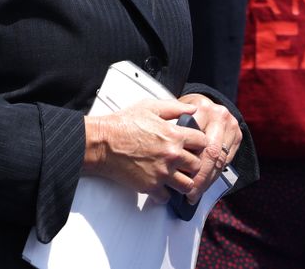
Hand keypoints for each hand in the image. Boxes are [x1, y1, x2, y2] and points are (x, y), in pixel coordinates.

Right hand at [83, 98, 212, 200]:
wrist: (102, 143)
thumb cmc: (123, 124)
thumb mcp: (151, 107)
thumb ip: (175, 107)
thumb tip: (192, 108)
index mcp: (175, 135)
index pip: (203, 142)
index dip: (199, 143)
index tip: (193, 146)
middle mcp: (172, 155)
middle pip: (197, 165)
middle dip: (193, 164)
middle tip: (186, 163)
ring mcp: (162, 173)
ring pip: (187, 185)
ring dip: (184, 182)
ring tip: (178, 178)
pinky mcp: (149, 186)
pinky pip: (166, 197)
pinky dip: (165, 194)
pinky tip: (161, 187)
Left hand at [176, 93, 241, 188]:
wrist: (206, 102)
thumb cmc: (185, 112)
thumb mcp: (174, 112)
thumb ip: (172, 129)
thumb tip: (167, 157)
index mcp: (203, 109)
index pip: (199, 142)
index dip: (191, 166)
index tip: (181, 180)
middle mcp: (220, 116)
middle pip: (212, 154)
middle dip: (201, 178)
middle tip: (191, 194)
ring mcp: (231, 125)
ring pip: (221, 160)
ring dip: (209, 180)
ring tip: (196, 193)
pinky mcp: (238, 135)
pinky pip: (227, 160)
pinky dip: (216, 174)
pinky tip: (206, 182)